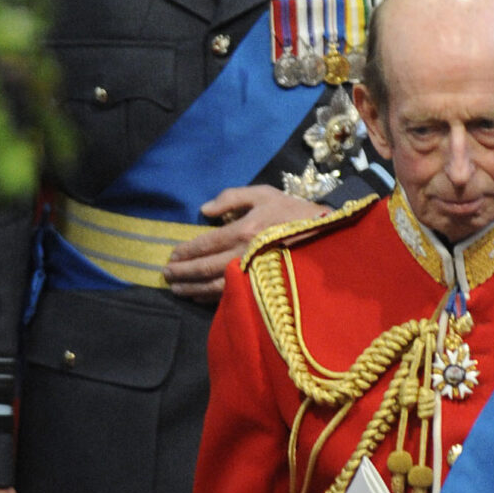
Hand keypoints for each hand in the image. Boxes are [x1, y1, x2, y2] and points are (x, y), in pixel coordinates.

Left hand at [163, 186, 325, 301]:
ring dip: (193, 289)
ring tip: (177, 290)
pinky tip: (201, 298)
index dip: (186, 251)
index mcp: (244, 230)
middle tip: (166, 275)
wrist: (327, 235)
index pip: (206, 244)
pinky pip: (233, 295)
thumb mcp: (263, 193)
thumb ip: (231, 197)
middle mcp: (246, 255)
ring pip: (217, 286)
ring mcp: (255, 274)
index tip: (172, 256)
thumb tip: (203, 211)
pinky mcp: (263, 287)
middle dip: (184, 273)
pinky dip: (213, 299)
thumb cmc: (293, 211)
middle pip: (206, 268)